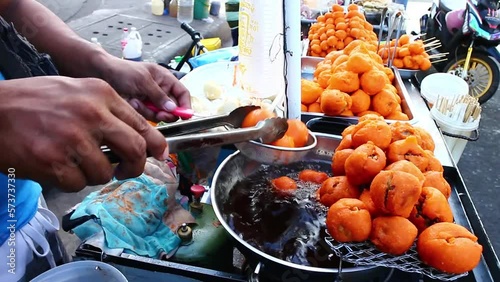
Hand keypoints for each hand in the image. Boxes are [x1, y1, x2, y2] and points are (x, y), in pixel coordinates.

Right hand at [0, 76, 167, 190]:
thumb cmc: (32, 101)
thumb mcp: (76, 92)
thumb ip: (108, 111)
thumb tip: (138, 138)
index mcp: (101, 93)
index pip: (143, 125)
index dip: (156, 146)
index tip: (159, 156)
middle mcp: (92, 114)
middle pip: (135, 150)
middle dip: (135, 168)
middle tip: (126, 173)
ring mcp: (73, 138)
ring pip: (105, 172)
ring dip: (94, 175)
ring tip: (75, 163)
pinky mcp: (54, 161)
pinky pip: (79, 184)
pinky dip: (71, 182)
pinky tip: (56, 167)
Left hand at [100, 57, 190, 121]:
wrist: (101, 74)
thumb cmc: (123, 71)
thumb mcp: (143, 80)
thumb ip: (159, 95)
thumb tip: (173, 109)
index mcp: (165, 79)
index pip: (182, 93)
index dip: (186, 105)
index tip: (185, 116)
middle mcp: (160, 91)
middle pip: (173, 108)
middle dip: (166, 112)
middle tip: (159, 114)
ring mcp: (151, 100)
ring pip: (160, 114)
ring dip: (149, 111)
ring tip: (137, 101)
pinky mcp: (142, 108)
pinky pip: (147, 116)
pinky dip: (140, 112)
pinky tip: (132, 102)